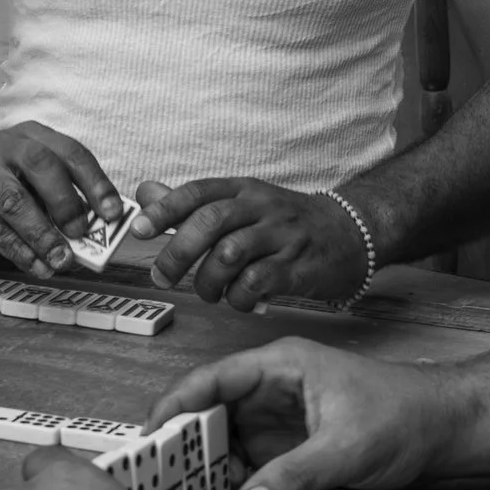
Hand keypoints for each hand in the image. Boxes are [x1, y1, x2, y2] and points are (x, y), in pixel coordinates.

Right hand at [0, 123, 125, 278]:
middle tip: (80, 234)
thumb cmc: (8, 182)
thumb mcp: (35, 176)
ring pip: (14, 203)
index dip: (95, 182)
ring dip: (42, 236)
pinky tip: (37, 265)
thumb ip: (65, 196)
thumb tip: (99, 228)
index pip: (70, 152)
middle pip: (39, 165)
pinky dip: (20, 252)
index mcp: (33, 136)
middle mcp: (5, 148)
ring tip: (61, 260)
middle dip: (64, 203)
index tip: (113, 213)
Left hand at [134, 178, 369, 310]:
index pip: (197, 192)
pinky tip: (240, 300)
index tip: (138, 229)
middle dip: (178, 253)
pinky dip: (239, 297)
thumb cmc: (286, 223)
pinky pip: (258, 283)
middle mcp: (262, 207)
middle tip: (162, 276)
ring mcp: (282, 235)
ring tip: (209, 293)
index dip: (164, 210)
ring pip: (230, 255)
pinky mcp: (299, 266)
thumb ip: (193, 204)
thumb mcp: (243, 203)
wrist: (352, 233)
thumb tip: (145, 193)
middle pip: (210, 223)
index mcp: (243, 190)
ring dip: (208, 282)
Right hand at [151, 338, 462, 489]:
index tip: (148, 438)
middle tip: (156, 479)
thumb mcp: (346, 448)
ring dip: (205, 464)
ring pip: (225, 437)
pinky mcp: (290, 442)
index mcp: (280, 365)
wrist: (448, 429)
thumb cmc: (404, 417)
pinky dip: (230, 478)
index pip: (212, 379)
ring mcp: (279, 416)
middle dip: (183, 441)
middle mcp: (271, 387)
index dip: (175, 405)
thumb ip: (294, 477)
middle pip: (211, 410)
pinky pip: (247, 458)